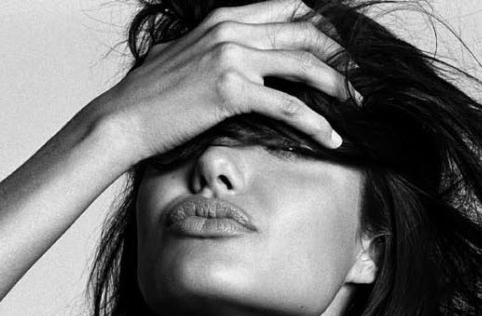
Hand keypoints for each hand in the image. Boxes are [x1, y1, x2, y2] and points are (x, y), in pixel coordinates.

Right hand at [96, 0, 357, 167]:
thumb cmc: (152, 97)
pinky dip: (316, 123)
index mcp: (224, 18)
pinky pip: (289, 107)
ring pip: (303, 64)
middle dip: (338, 55)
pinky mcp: (232, 92)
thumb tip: (234, 63)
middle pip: (304, 32)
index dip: (319, 27)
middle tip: (358, 80)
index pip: (287, 8)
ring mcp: (232, 58)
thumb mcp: (186, 58)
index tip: (338, 50)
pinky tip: (332, 137)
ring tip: (356, 107)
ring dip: (337, 86)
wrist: (123, 118)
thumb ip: (216, 51)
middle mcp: (232, 30)